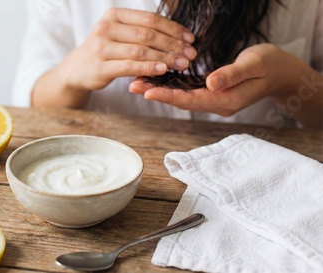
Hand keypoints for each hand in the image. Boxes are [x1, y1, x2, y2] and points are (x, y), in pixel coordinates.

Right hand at [58, 8, 196, 91]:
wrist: (77, 69)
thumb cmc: (106, 50)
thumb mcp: (120, 34)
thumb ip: (141, 31)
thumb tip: (178, 35)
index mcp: (114, 15)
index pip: (150, 19)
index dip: (173, 28)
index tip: (190, 39)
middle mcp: (106, 28)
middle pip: (147, 34)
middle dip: (173, 44)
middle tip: (190, 54)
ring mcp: (101, 47)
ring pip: (140, 50)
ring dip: (165, 57)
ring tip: (182, 64)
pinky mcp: (101, 67)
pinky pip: (129, 66)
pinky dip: (148, 67)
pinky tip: (163, 70)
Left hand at [130, 43, 299, 116]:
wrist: (281, 72)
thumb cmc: (270, 65)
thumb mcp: (254, 65)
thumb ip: (232, 75)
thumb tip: (210, 83)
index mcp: (225, 101)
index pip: (191, 100)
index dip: (169, 96)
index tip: (148, 91)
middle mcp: (216, 103)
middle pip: (181, 101)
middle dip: (157, 93)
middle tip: (133, 86)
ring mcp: (213, 100)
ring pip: (181, 97)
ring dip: (160, 90)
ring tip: (137, 83)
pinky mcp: (211, 92)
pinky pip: (187, 91)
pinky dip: (171, 86)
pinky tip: (157, 79)